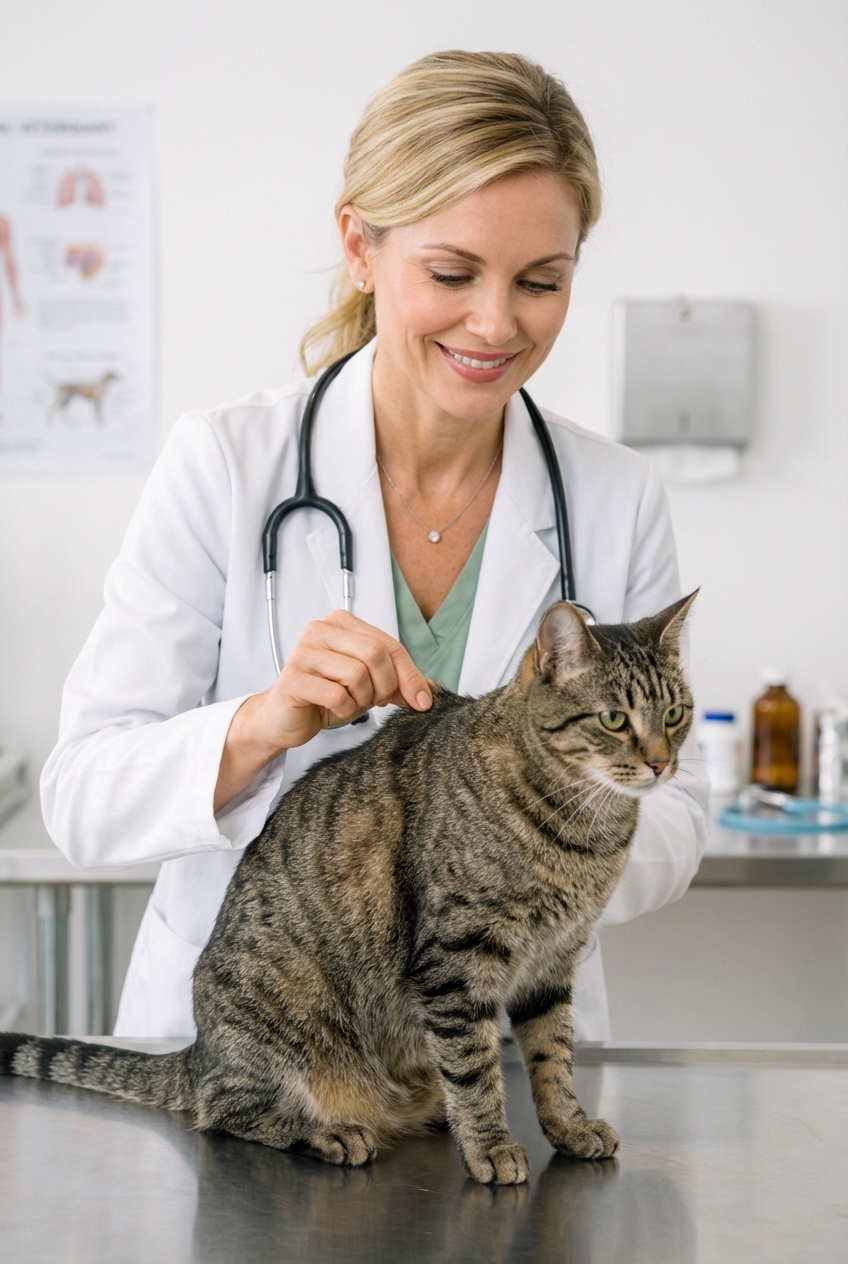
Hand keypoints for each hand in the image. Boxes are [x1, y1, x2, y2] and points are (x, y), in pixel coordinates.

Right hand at [213, 611, 430, 812]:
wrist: (284, 719)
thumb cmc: (326, 696)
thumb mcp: (368, 685)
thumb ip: (397, 681)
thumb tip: (427, 694)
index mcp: (341, 622)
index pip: (388, 644)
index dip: (410, 674)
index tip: (422, 701)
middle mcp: (319, 630)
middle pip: (375, 654)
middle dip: (385, 686)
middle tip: (376, 702)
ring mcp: (303, 652)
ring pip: (357, 674)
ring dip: (362, 699)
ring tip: (350, 703)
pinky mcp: (293, 679)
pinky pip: (337, 695)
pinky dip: (344, 709)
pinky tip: (334, 709)